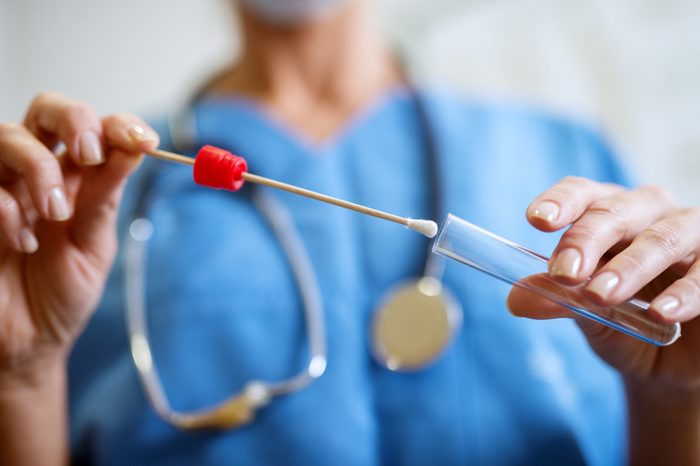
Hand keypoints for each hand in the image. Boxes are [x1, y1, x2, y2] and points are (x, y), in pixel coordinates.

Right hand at [0, 93, 158, 385]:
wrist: (27, 343)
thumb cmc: (61, 293)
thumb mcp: (94, 246)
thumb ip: (106, 198)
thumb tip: (135, 148)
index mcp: (77, 179)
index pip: (97, 129)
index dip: (119, 125)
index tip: (143, 141)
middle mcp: (37, 173)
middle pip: (46, 109)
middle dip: (73, 120)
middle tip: (90, 155)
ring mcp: (2, 187)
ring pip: (7, 136)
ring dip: (39, 168)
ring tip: (56, 213)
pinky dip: (7, 208)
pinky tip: (23, 242)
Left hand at [507, 176, 699, 390]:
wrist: (672, 366)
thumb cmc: (626, 326)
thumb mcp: (588, 315)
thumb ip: (558, 301)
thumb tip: (515, 300)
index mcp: (608, 215)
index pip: (582, 194)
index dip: (560, 202)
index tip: (536, 219)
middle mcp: (649, 214)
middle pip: (615, 212)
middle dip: (586, 240)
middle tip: (564, 273)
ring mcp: (691, 235)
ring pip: (662, 238)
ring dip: (630, 266)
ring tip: (601, 296)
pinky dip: (686, 292)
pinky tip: (662, 313)